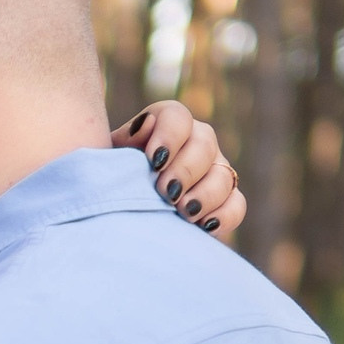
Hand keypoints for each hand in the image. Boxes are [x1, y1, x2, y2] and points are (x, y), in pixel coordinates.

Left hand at [110, 102, 245, 242]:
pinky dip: (224, 215)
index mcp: (164, 125)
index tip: (154, 161)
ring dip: (205, 194)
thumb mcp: (107, 163)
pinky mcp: (223, 201)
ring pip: (224, 174)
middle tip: (166, 193)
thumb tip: (146, 124)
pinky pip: (236, 204)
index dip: (170, 136)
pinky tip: (204, 226)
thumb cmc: (108, 184)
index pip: (177, 116)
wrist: (116, 217)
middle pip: (205, 143)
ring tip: (184, 213)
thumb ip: (124, 142)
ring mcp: (213, 171)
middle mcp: (194, 142)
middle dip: (186, 170)